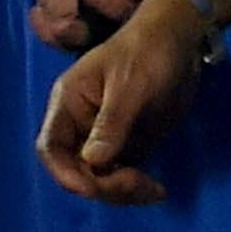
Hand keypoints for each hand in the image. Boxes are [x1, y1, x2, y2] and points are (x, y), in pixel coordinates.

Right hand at [38, 0, 208, 205]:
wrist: (179, 39)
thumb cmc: (147, 52)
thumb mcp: (130, 86)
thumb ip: (111, 123)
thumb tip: (94, 161)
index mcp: (69, 104)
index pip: (51, 148)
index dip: (65, 173)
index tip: (92, 187)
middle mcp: (81, 125)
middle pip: (76, 171)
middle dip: (102, 185)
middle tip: (139, 184)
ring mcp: (105, 137)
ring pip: (100, 179)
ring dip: (122, 192)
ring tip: (154, 190)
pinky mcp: (128, 144)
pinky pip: (122, 176)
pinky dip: (135, 189)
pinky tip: (157, 190)